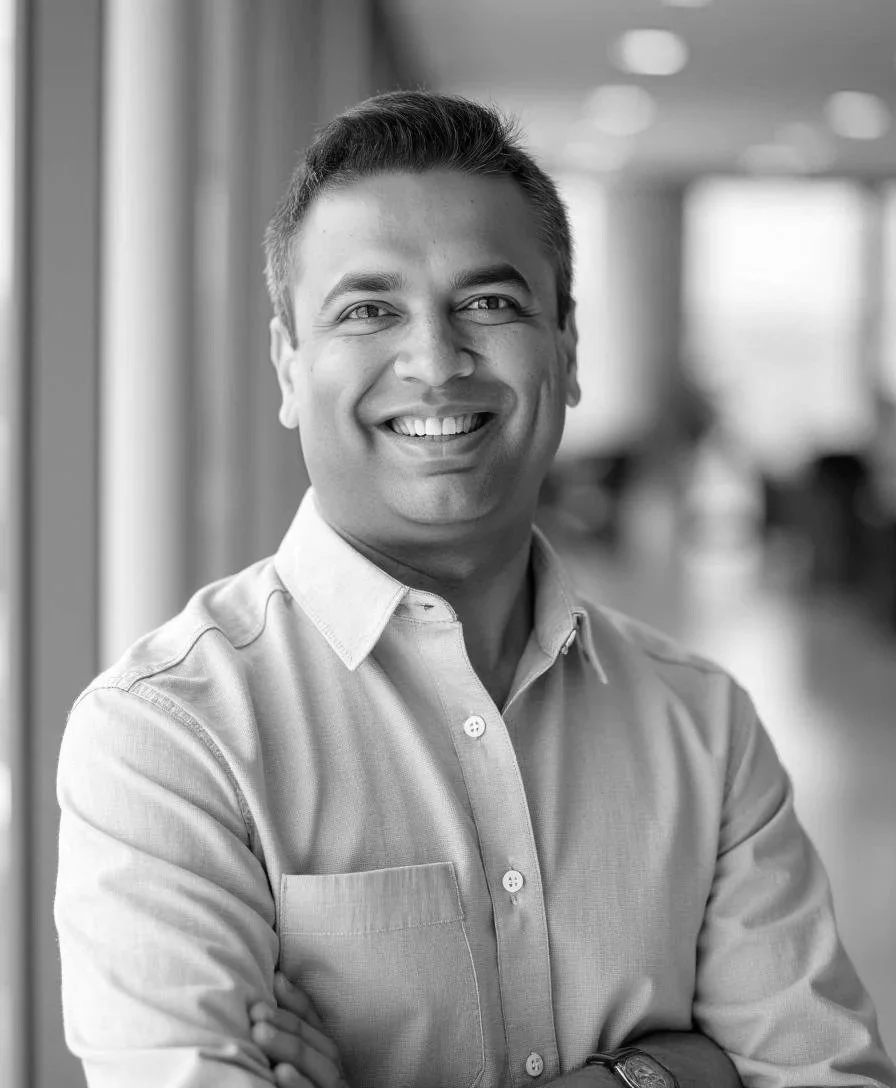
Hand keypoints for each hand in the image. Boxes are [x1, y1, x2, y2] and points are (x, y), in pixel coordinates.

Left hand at [249, 971, 348, 1087]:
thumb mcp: (293, 1057)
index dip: (298, 1003)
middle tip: (256, 1011)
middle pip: (322, 1045)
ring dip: (292, 1048)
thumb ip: (291, 1024)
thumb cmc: (299, 1081)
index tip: (275, 981)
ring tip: (260, 1033)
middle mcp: (337, 1074)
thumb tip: (277, 979)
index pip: (318, 1026)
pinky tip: (279, 1072)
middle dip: (289, 1024)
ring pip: (323, 1068)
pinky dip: (299, 1084)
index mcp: (328, 1060)